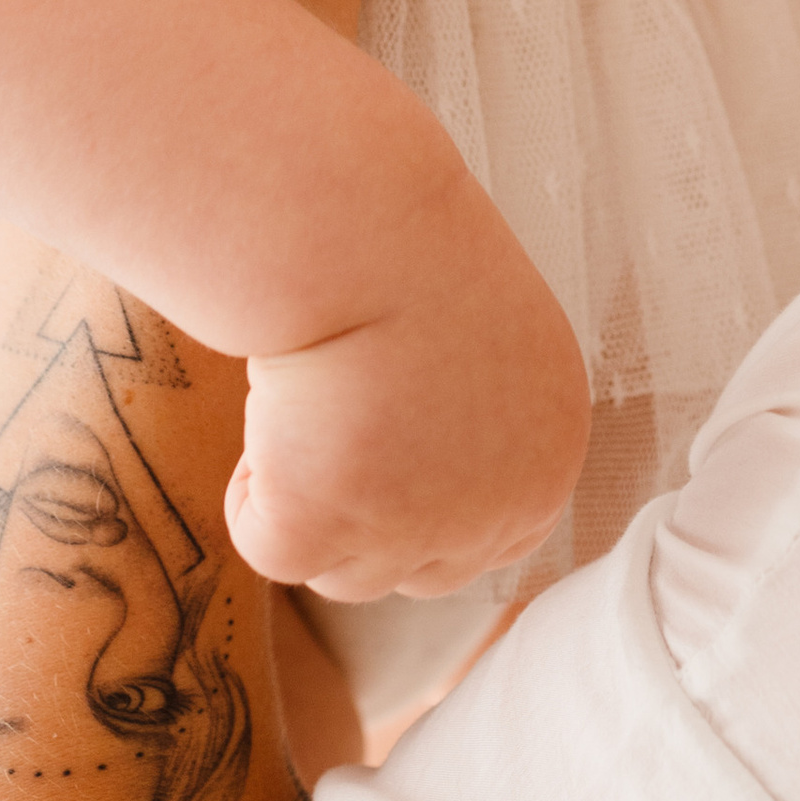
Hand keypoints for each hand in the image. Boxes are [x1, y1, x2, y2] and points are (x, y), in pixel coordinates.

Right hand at [230, 162, 590, 600]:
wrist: (361, 229)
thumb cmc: (412, 251)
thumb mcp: (483, 341)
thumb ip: (468, 419)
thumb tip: (413, 457)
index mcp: (546, 454)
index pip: (497, 537)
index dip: (430, 508)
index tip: (385, 457)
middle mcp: (493, 509)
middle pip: (419, 571)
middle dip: (369, 520)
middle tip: (334, 430)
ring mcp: (410, 529)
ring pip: (344, 572)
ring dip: (312, 503)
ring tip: (303, 404)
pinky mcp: (323, 530)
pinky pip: (271, 547)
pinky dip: (253, 491)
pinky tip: (271, 412)